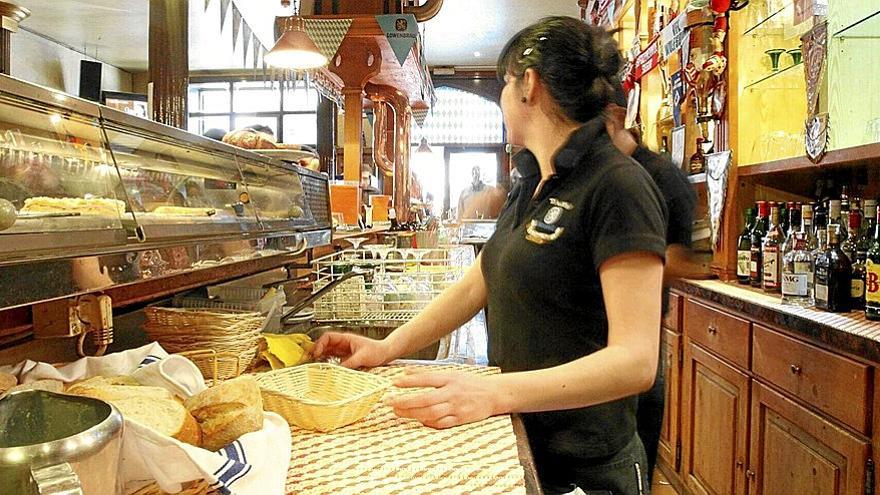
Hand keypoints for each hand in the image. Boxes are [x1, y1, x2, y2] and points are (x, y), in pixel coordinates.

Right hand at [312, 332, 390, 368]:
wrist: (386, 353)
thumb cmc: (378, 350)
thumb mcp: (362, 357)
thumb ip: (349, 363)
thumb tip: (337, 370)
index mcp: (346, 338)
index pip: (328, 337)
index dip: (319, 344)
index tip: (316, 353)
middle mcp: (343, 344)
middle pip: (324, 345)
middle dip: (316, 351)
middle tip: (311, 360)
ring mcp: (343, 351)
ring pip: (327, 352)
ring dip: (320, 358)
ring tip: (315, 365)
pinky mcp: (345, 358)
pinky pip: (333, 360)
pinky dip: (327, 364)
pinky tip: (325, 369)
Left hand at [385, 370, 503, 428]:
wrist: (493, 394)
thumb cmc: (470, 383)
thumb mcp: (451, 373)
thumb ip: (428, 374)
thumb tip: (405, 371)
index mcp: (449, 378)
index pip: (426, 379)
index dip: (409, 381)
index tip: (393, 382)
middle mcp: (452, 393)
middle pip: (425, 398)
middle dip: (405, 401)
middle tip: (389, 401)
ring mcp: (456, 407)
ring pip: (431, 413)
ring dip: (412, 413)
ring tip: (398, 411)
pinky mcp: (460, 419)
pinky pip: (441, 423)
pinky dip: (428, 423)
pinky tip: (418, 420)